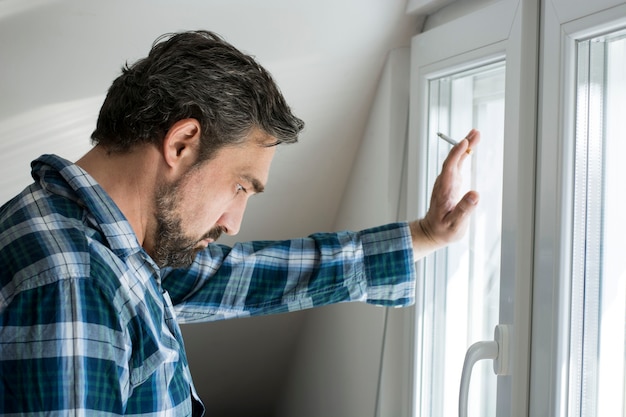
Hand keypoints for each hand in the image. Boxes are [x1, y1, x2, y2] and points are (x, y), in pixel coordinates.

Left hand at [410, 129, 479, 259]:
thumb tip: (475, 195)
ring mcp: (447, 182)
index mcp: (444, 191)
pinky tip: (471, 147)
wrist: (433, 231)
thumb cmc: (443, 230)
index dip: (456, 154)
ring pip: (456, 160)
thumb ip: (464, 210)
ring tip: (476, 134)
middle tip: (475, 132)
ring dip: (465, 146)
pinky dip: (465, 154)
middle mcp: (444, 183)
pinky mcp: (451, 183)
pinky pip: (457, 164)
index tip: (465, 142)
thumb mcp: (455, 224)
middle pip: (453, 159)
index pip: (449, 168)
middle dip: (463, 145)